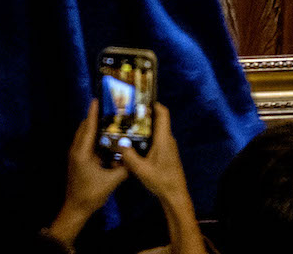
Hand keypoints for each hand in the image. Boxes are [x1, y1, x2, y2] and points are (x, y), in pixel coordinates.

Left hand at [44, 100, 128, 245]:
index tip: (98, 99)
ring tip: (111, 118)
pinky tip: (108, 136)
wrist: (76, 208)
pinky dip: (95, 136)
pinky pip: (86, 142)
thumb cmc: (91, 194)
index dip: (93, 113)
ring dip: (95, 126)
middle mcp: (77, 151)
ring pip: (85, 135)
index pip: (88, 128)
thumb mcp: (112, 181)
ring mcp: (76, 155)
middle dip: (95, 116)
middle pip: (84, 128)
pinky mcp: (79, 160)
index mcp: (82, 153)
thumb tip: (138, 153)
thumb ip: (125, 167)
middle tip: (111, 107)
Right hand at [119, 104, 205, 253]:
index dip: (153, 104)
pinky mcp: (165, 153)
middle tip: (127, 112)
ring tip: (126, 125)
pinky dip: (144, 137)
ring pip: (155, 131)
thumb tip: (119, 143)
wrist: (174, 193)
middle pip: (157, 121)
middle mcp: (167, 139)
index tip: (139, 99)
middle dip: (144, 115)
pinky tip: (132, 142)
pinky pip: (155, 139)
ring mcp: (167, 146)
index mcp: (164, 139)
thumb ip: (129, 156)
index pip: (163, 114)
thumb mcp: (141, 169)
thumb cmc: (160, 180)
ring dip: (143, 127)